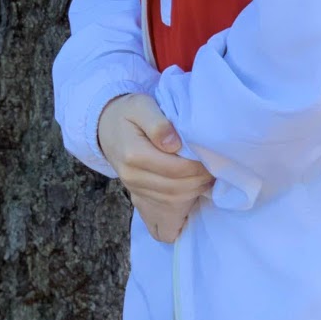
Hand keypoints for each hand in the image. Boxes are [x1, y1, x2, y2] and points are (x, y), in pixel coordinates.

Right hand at [98, 92, 213, 242]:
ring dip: (194, 192)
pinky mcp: (138, 196)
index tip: (210, 158)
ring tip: (206, 178)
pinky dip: (181, 209)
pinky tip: (193, 195)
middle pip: (176, 189)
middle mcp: (133, 176)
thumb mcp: (142, 106)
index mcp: (134, 154)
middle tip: (214, 168)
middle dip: (200, 181)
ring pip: (172, 202)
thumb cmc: (129, 113)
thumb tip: (173, 143)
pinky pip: (161, 212)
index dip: (197, 167)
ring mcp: (134, 189)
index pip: (175, 169)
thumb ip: (157, 123)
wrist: (106, 127)